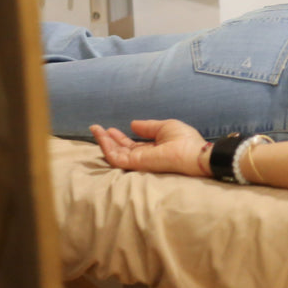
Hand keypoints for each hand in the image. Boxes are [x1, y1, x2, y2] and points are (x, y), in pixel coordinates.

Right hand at [90, 119, 206, 175]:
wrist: (193, 153)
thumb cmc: (184, 139)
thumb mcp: (164, 127)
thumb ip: (148, 127)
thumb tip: (133, 124)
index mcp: (152, 149)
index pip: (131, 145)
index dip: (120, 137)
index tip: (110, 128)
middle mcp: (144, 156)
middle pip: (121, 150)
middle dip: (108, 139)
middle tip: (96, 128)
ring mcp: (138, 161)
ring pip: (115, 154)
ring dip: (104, 142)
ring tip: (95, 129)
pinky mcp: (135, 164)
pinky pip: (116, 157)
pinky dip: (107, 147)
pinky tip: (101, 137)